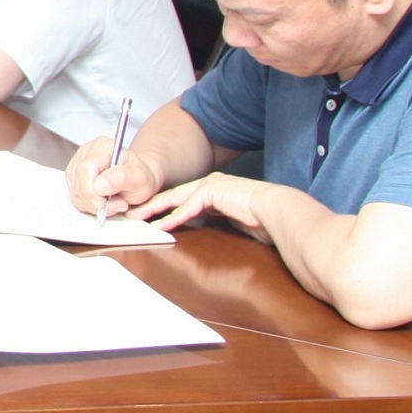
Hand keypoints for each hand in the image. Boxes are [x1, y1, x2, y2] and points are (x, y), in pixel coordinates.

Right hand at [67, 134, 164, 218]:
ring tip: (115, 203)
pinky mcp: (75, 179)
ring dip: (94, 205)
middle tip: (117, 205)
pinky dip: (90, 206)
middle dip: (95, 200)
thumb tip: (100, 185)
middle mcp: (86, 153)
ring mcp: (78, 166)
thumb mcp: (140, 177)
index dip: (92, 190)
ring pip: (76, 192)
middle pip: (78, 181)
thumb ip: (122, 178)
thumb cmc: (140, 176)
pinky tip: (105, 202)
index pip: (86, 168)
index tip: (105, 203)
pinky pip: (76, 197)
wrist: (138, 180)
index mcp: (103, 146)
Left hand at [136, 170, 276, 238]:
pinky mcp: (213, 191)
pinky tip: (162, 224)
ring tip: (138, 218)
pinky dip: (174, 216)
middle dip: (151, 205)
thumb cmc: (262, 218)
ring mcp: (210, 186)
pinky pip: (188, 206)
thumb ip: (216, 219)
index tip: (147, 216)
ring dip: (155, 209)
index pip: (180, 199)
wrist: (279, 210)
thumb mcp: (232, 220)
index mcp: (213, 190)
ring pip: (175, 199)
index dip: (162, 207)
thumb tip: (204, 227)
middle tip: (133, 213)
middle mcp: (208, 185)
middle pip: (172, 196)